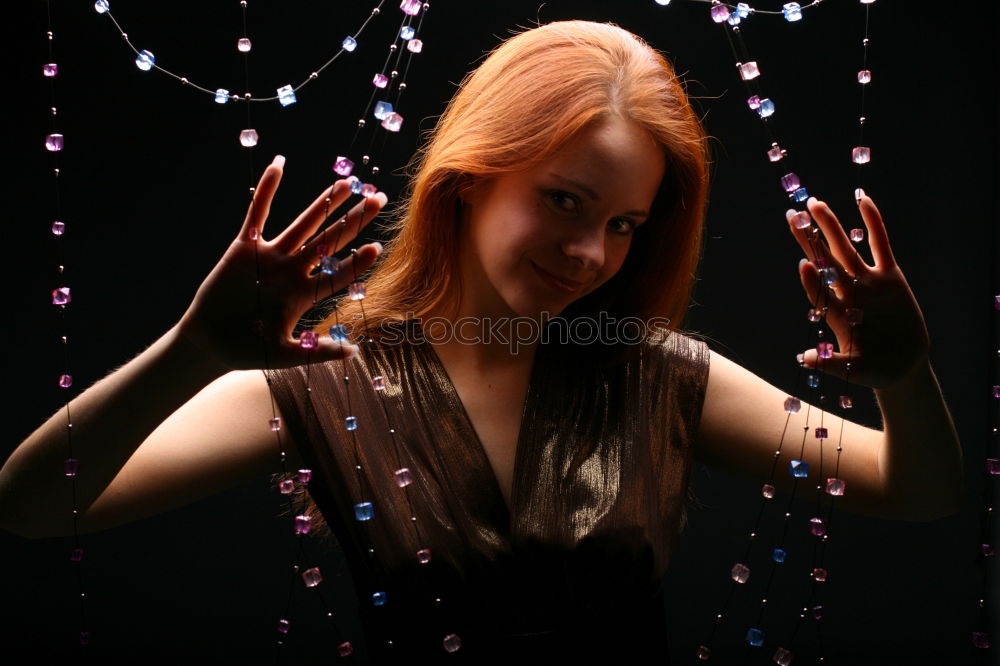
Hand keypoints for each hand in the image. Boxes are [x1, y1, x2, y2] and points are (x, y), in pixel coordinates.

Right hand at [176, 155, 386, 371]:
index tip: (376, 247)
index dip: (355, 262)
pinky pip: (258, 213)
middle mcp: (293, 271)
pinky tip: (279, 164)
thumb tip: (354, 352)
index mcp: (305, 294)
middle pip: (330, 240)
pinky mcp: (245, 246)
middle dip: (354, 220)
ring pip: (304, 223)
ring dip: (324, 202)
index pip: (338, 274)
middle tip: (377, 199)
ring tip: (347, 183)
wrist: (209, 344)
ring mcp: (272, 256)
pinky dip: (267, 189)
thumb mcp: (285, 355)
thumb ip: (317, 352)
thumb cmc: (247, 351)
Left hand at [787, 191, 928, 388]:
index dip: (811, 279)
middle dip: (810, 240)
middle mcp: (847, 293)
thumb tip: (807, 360)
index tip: (802, 264)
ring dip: (831, 227)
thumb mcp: (854, 369)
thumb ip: (833, 363)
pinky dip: (873, 223)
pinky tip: (862, 200)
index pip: (819, 292)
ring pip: (846, 248)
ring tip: (815, 204)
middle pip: (825, 262)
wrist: (901, 366)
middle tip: (792, 215)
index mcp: (836, 314)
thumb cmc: (874, 370)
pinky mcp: (890, 276)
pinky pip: (880, 244)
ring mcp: (867, 282)